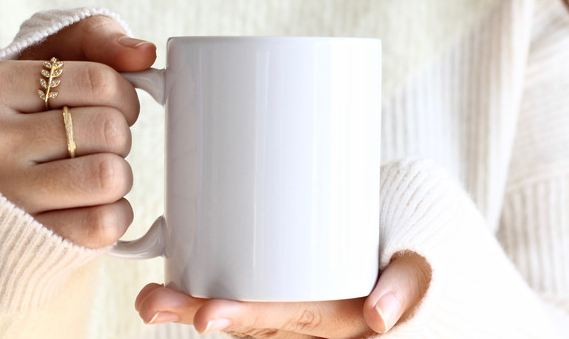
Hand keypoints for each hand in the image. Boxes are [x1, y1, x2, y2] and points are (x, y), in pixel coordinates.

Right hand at [0, 16, 155, 247]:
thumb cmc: (36, 112)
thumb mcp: (55, 57)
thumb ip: (99, 37)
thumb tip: (144, 54)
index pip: (101, 81)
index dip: (124, 94)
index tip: (110, 105)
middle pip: (109, 130)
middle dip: (119, 136)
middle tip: (95, 143)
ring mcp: (4, 195)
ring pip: (110, 176)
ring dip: (118, 174)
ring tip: (92, 171)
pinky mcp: (29, 241)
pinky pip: (105, 223)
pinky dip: (114, 213)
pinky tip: (89, 204)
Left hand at [135, 252, 430, 337]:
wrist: (416, 247)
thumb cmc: (412, 250)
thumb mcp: (418, 265)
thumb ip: (405, 285)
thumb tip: (378, 318)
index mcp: (341, 313)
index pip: (289, 319)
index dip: (246, 319)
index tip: (206, 317)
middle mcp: (313, 319)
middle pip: (252, 321)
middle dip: (200, 312)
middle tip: (154, 302)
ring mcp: (297, 309)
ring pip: (242, 314)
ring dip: (192, 306)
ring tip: (151, 297)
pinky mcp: (287, 293)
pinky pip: (249, 302)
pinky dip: (211, 295)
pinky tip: (173, 285)